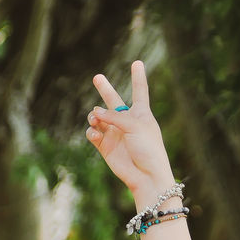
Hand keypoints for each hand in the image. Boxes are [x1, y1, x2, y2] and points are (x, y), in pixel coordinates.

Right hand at [87, 61, 175, 206]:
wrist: (146, 176)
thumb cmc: (148, 149)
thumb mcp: (135, 126)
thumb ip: (114, 116)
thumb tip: (95, 113)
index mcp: (141, 114)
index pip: (139, 90)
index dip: (138, 76)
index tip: (137, 62)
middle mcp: (127, 122)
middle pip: (113, 101)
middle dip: (105, 89)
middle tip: (97, 77)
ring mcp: (115, 134)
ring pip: (98, 117)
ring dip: (94, 115)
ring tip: (95, 118)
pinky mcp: (105, 146)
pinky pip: (93, 133)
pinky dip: (91, 132)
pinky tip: (95, 134)